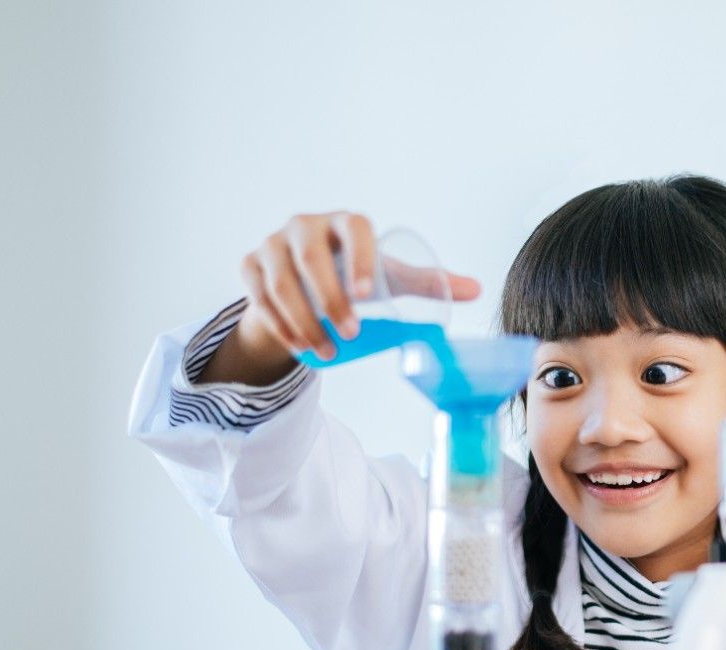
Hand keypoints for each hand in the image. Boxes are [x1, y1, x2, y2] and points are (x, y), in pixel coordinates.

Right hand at [199, 211, 480, 384]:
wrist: (304, 283)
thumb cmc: (354, 273)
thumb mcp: (388, 276)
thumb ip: (427, 281)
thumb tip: (477, 290)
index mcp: (343, 221)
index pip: (353, 228)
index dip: (360, 257)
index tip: (368, 296)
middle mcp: (303, 225)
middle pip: (310, 257)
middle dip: (329, 299)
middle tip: (351, 334)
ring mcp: (271, 243)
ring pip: (280, 282)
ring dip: (303, 321)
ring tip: (329, 352)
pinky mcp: (249, 266)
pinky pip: (258, 297)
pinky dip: (278, 325)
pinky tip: (299, 346)